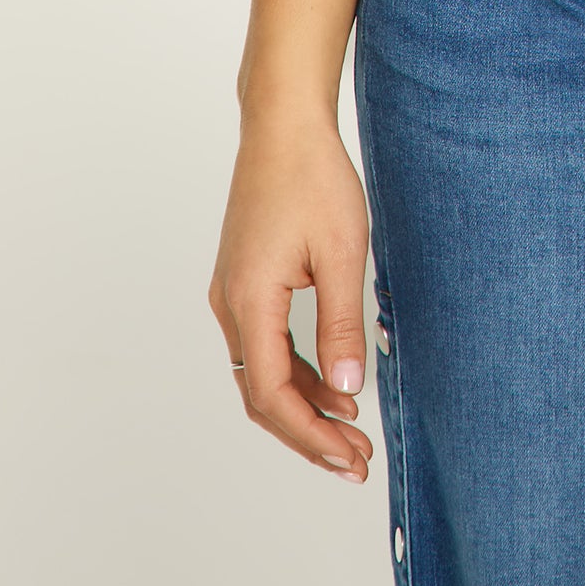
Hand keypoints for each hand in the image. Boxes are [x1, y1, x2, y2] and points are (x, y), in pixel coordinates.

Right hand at [209, 112, 376, 480]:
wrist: (284, 126)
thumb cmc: (313, 177)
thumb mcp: (341, 253)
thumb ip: (341, 325)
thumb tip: (346, 390)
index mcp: (249, 303)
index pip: (274, 396)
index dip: (311, 436)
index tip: (349, 458)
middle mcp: (230, 305)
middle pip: (262, 395)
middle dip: (308, 433)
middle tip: (354, 460)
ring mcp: (233, 293)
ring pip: (263, 372)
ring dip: (304, 404)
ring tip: (350, 428)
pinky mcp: (244, 280)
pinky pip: (266, 344)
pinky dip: (298, 370)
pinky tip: (333, 381)